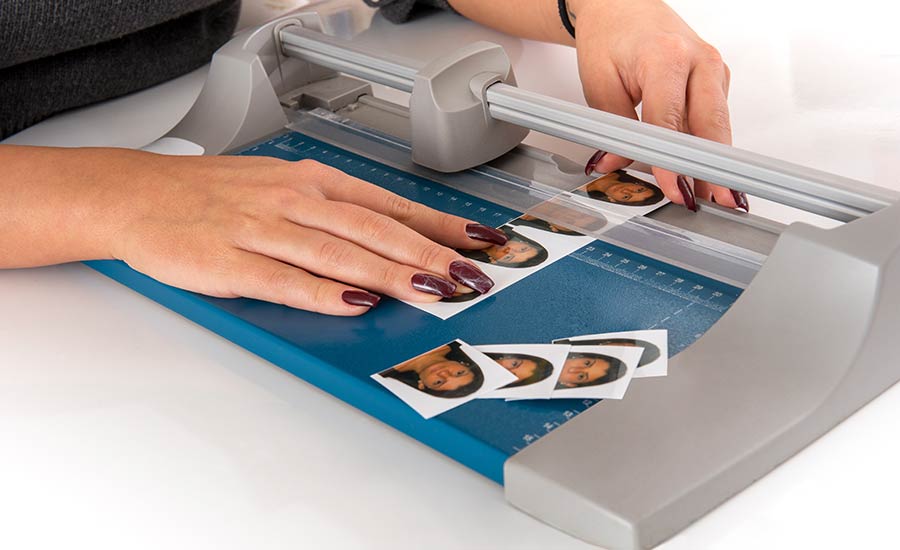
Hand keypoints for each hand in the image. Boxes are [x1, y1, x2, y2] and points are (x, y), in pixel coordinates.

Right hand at [0, 146, 505, 315]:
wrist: (139, 195)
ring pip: (336, 252)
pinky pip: (282, 278)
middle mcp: (294, 200)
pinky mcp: (228, 262)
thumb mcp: (284, 188)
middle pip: (373, 228)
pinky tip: (354, 303)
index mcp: (310, 182)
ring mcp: (261, 230)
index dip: (438, 226)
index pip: (388, 204)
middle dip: (427, 254)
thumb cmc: (216, 195)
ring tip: (430, 291)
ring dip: (389, 272)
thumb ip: (336, 215)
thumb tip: (394, 242)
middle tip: (469, 276)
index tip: (478, 242)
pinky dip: (321, 292)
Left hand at [571, 0, 747, 210]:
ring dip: (716, 164)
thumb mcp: (599, 83)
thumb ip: (611, 128)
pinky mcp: (717, 81)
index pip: (671, 121)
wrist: (622, 8)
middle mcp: (700, 61)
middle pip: (711, 126)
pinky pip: (715, 120)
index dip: (672, 160)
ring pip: (718, 126)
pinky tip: (707, 174)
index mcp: (667, 56)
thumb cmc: (610, 37)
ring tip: (715, 199)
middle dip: (713, 170)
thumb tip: (617, 164)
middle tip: (716, 203)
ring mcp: (714, 70)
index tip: (674, 188)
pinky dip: (709, 148)